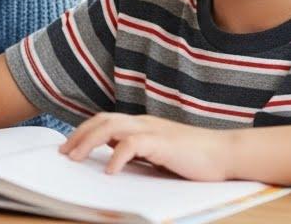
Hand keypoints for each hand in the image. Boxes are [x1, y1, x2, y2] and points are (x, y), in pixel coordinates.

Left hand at [59, 113, 234, 179]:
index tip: (68, 146)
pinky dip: (117, 156)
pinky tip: (109, 170)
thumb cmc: (196, 157)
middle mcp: (144, 122)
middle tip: (63, 152)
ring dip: (89, 142)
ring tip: (75, 158)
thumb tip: (115, 161)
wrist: (227, 153)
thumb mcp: (160, 154)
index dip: (85, 131)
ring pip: (111, 127)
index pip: (106, 121)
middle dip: (79, 135)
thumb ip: (140, 152)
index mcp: (143, 124)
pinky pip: (133, 144)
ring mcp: (153, 130)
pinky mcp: (163, 143)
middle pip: (102, 120)